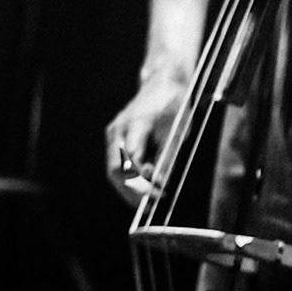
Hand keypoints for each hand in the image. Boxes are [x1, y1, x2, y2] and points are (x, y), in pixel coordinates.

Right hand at [103, 68, 187, 205]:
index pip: (134, 161)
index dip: (146, 182)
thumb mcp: (177, 131)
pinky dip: (128, 179)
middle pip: (116, 169)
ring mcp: (114, 133)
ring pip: (114, 169)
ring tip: (145, 203)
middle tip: (150, 206)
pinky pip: (117, 163)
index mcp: (135, 124)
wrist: (163, 84)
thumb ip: (168, 156)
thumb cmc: (173, 105)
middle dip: (132, 191)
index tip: (161, 194)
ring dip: (128, 188)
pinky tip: (142, 189)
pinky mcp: (116, 137)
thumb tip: (161, 183)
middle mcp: (118, 129)